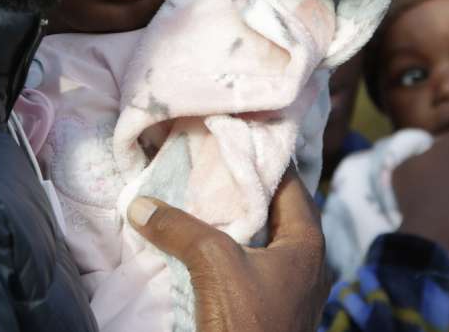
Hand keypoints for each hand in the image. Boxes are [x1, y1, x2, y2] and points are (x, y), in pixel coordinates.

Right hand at [127, 170, 330, 331]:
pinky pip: (246, 264)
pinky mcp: (265, 308)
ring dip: (231, 220)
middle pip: (274, 210)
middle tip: (208, 160)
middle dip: (241, 187)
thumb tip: (140, 205)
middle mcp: (304, 263)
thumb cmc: (247, 323)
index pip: (290, 183)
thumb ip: (180, 227)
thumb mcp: (214, 263)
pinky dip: (224, 248)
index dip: (262, 157)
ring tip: (197, 193)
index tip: (232, 136)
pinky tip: (196, 239)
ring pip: (258, 239)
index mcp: (308, 244)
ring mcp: (285, 289)